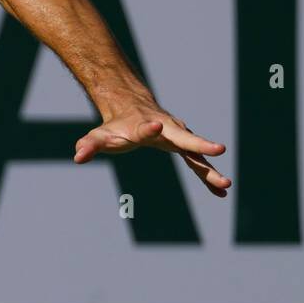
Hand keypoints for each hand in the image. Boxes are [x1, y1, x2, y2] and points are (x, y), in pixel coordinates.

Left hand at [74, 103, 231, 196]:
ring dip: (210, 170)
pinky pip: (198, 163)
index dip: (150, 128)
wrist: (133, 108)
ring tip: (225, 185)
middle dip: (200, 145)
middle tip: (219, 149)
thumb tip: (78, 157)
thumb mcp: (100, 135)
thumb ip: (90, 145)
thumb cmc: (116, 126)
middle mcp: (167, 129)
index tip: (157, 126)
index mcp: (145, 125)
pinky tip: (221, 193)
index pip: (147, 127)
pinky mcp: (184, 146)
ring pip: (196, 154)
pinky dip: (207, 177)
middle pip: (184, 138)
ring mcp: (179, 137)